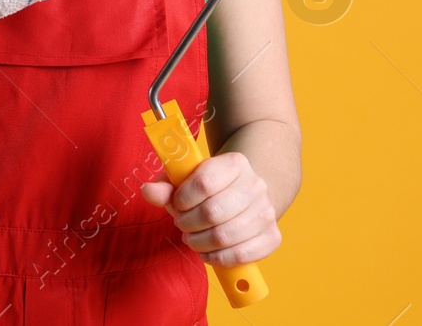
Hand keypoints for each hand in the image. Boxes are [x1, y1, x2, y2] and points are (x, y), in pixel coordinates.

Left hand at [139, 150, 280, 266]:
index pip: (204, 182)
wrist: (245, 194)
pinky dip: (220, 259)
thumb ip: (165, 186)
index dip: (183, 199)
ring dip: (200, 243)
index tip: (177, 204)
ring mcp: (267, 211)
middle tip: (182, 225)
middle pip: (213, 212)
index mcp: (234, 163)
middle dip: (188, 224)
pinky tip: (208, 253)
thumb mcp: (184, 179)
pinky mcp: (273, 236)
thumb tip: (148, 192)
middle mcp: (255, 185)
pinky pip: (244, 254)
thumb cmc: (209, 187)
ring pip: (226, 236)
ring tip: (192, 239)